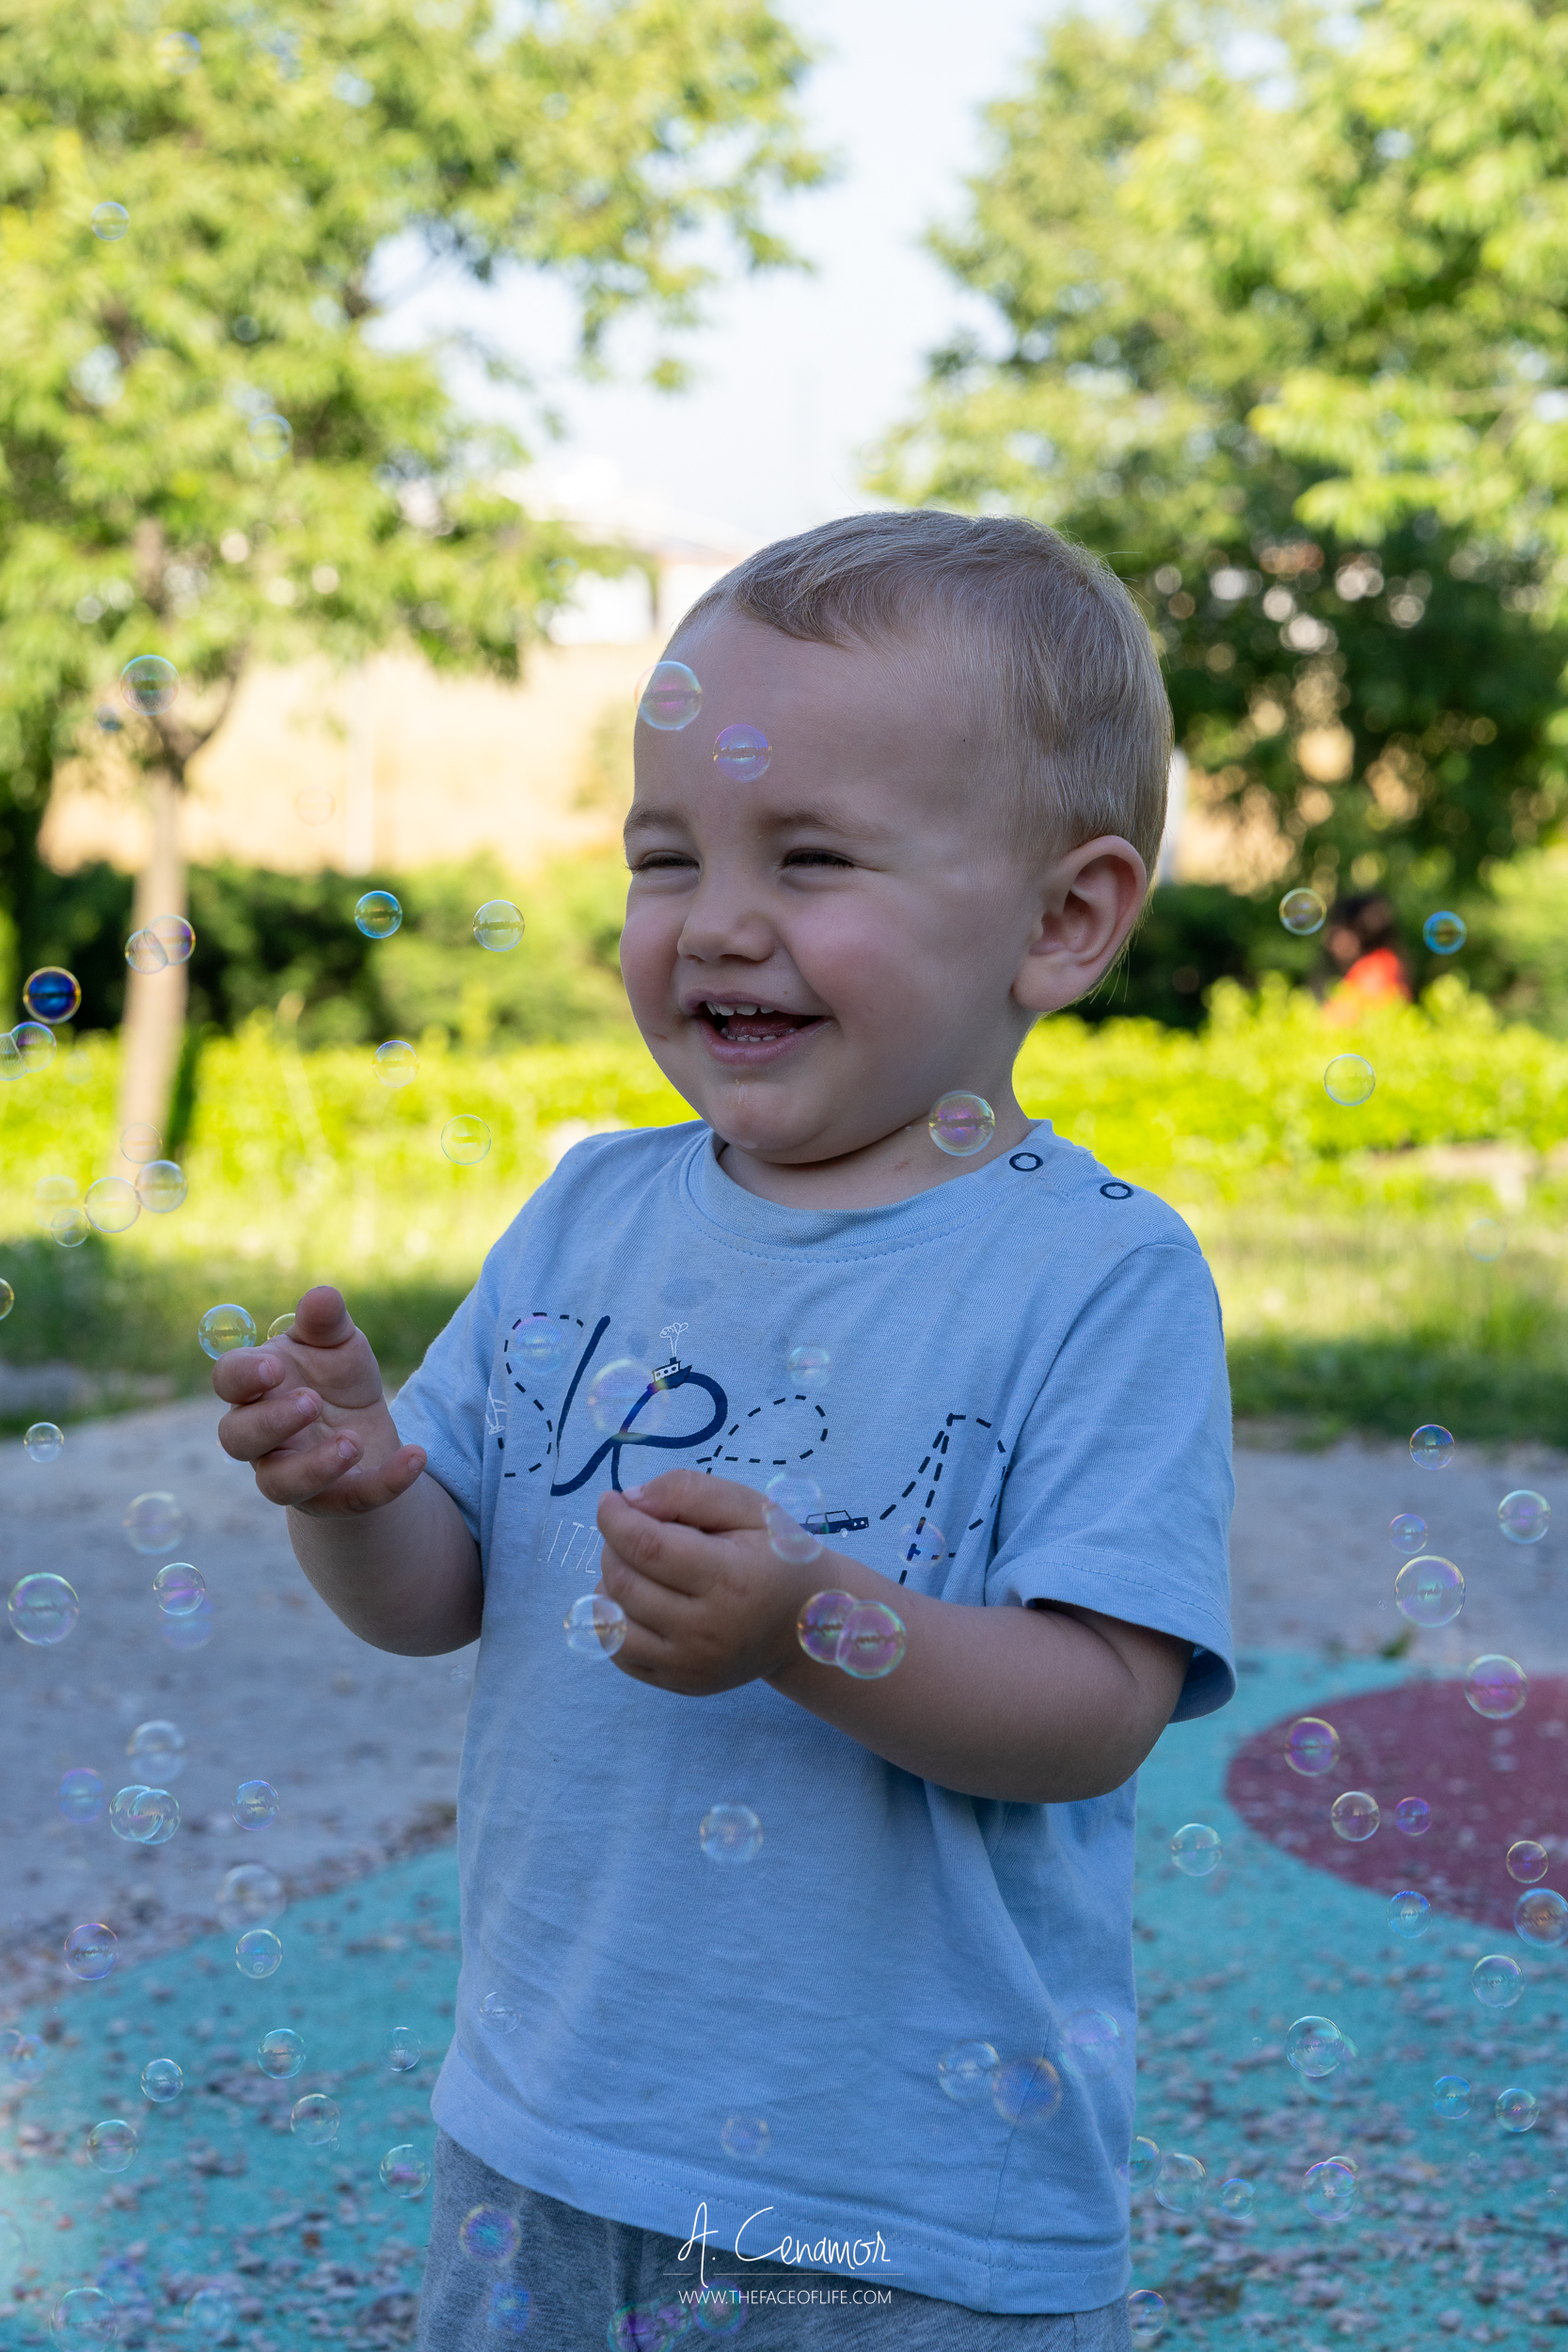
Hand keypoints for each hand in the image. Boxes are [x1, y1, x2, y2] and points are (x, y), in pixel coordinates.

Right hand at [213, 1284, 425, 1516]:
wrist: (363, 1430)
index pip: (228, 1380)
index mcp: (256, 1387)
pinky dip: (384, 1483)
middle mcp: (260, 1436)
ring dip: (314, 1466)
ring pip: (278, 1484)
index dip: (243, 1376)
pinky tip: (415, 1456)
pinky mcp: (329, 1501)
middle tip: (311, 1401)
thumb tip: (322, 1296)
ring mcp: (289, 1473)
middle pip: (238, 1438)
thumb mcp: (339, 1345)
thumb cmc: (336, 1379)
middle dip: (271, 1422)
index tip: (275, 1368)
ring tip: (354, 1442)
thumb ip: (327, 1324)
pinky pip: (349, 1501)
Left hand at [594, 1470, 829, 1695]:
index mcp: (731, 1581)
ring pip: (611, 1621)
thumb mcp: (749, 1508)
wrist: (805, 1625)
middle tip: (634, 1529)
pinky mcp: (679, 1684)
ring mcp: (690, 1665)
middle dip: (614, 1546)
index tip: (611, 1500)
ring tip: (637, 1565)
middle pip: (624, 1582)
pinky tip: (639, 1599)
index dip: (616, 1519)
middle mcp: (707, 1632)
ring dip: (609, 1583)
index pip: (647, 1547)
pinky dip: (613, 1619)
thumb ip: (690, 1492)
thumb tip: (629, 1500)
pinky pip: (618, 1652)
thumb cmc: (777, 1556)